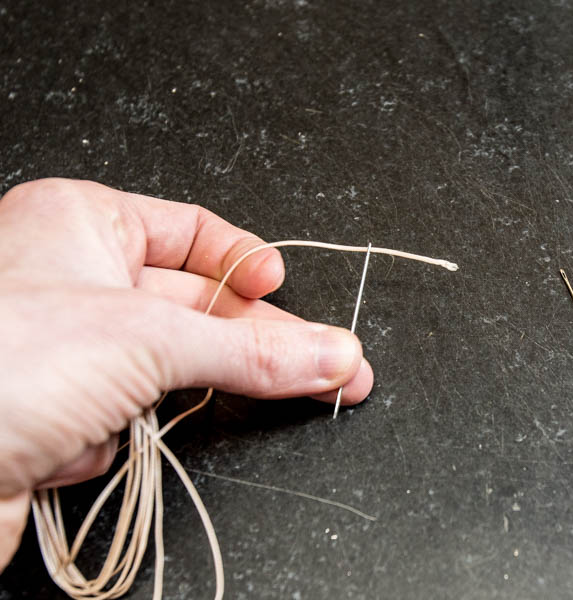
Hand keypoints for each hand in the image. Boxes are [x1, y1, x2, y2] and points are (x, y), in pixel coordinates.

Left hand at [0, 179, 372, 568]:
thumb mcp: (146, 339)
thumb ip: (250, 351)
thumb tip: (330, 354)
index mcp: (80, 223)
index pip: (193, 230)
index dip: (245, 263)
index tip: (285, 294)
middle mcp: (72, 281)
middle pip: (196, 309)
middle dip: (255, 346)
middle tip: (330, 369)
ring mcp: (66, 352)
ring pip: (167, 371)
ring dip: (163, 400)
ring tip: (150, 414)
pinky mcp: (60, 416)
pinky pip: (130, 420)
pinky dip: (119, 438)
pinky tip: (76, 444)